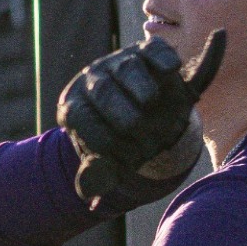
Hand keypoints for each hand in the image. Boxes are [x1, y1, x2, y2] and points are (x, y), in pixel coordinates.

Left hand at [60, 30, 224, 206]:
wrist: (143, 115)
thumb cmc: (120, 142)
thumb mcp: (108, 161)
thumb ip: (99, 176)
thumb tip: (89, 195)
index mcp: (74, 107)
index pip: (82, 119)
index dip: (104, 140)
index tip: (127, 158)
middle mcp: (92, 80)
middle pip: (103, 90)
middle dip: (124, 114)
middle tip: (140, 131)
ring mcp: (118, 62)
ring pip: (128, 67)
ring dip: (142, 88)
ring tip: (150, 103)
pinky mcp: (146, 51)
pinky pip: (155, 50)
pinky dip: (164, 58)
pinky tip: (172, 70)